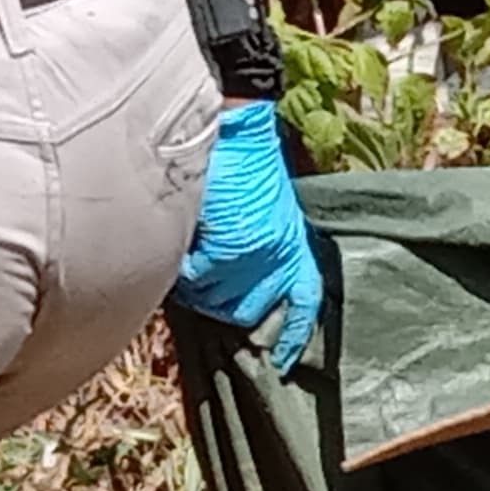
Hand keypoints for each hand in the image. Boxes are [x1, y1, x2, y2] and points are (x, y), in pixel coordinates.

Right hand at [172, 101, 320, 371]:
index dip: (295, 335)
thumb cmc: (243, 165)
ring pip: (217, 301)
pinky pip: (199, 279)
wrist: (233, 129)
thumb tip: (228, 284)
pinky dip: (183, 269)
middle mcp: (283, 255)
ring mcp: (261, 254)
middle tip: (201, 285)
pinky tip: (184, 246)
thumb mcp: (263, 211)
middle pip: (247, 312)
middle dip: (221, 305)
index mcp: (295, 246)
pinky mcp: (235, 246)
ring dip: (197, 287)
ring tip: (189, 258)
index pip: (305, 302)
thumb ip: (256, 249)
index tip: (283, 362)